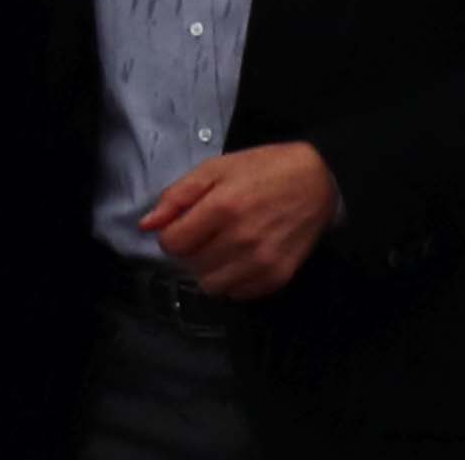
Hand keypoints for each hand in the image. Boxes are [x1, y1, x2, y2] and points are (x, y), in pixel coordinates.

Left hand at [134, 142, 339, 302]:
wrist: (317, 181)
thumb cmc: (263, 169)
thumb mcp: (216, 168)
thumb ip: (178, 196)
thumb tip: (147, 225)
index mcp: (223, 207)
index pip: (173, 244)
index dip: (172, 235)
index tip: (184, 225)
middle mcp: (241, 240)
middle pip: (190, 266)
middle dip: (191, 251)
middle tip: (207, 232)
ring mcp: (261, 263)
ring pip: (211, 287)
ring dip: (209, 270)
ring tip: (223, 247)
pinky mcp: (277, 278)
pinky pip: (237, 294)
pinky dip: (233, 280)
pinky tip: (242, 258)